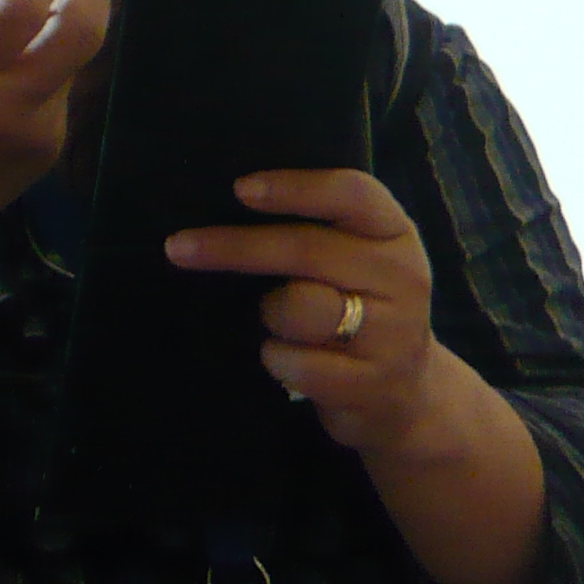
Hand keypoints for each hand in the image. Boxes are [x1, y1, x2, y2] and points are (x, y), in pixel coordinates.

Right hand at [0, 0, 108, 268]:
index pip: (24, 5)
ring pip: (71, 60)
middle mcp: (8, 105)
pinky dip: (44, 76)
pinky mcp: (48, 150)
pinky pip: (59, 93)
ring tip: (17, 43)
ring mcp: (37, 133)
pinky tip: (5, 92)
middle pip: (83, 32)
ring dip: (56, 36)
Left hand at [166, 168, 441, 455]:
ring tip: (276, 321)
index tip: (238, 189)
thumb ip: (314, 229)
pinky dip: (276, 359)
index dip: (294, 188)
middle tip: (177, 247)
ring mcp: (392, 334)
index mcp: (395, 233)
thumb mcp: (354, 260)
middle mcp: (402, 277)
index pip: (352, 193)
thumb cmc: (358, 309)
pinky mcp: (370, 384)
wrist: (406, 395)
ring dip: (269, 314)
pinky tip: (287, 359)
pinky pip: (296, 363)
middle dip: (234, 247)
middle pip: (306, 249)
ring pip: (299, 307)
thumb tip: (228, 203)